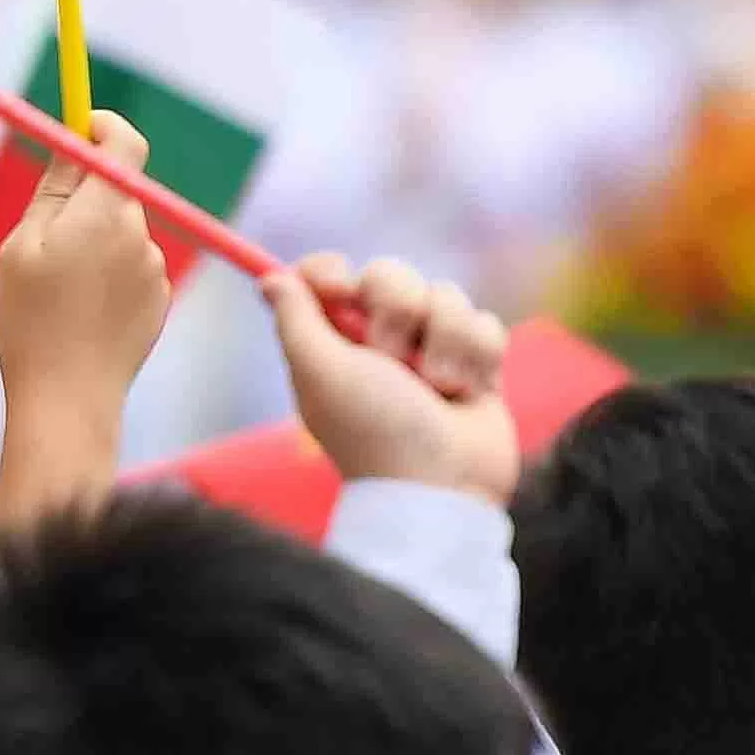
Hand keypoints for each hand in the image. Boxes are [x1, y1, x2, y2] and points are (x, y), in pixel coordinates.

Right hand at [0, 115, 173, 520]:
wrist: (67, 400)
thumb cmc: (32, 321)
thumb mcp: (24, 246)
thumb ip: (54, 189)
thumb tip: (73, 142)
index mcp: (106, 213)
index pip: (124, 142)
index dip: (101, 126)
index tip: (77, 128)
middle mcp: (140, 235)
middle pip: (117, 190)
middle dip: (83, 198)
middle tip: (41, 231)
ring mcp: (155, 271)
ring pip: (119, 233)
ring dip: (91, 243)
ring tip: (55, 288)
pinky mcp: (157, 302)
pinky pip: (130, 269)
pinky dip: (106, 276)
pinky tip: (78, 313)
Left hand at [266, 250, 515, 502]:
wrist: (445, 483)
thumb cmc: (375, 430)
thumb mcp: (321, 373)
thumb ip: (295, 320)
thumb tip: (270, 279)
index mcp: (331, 342)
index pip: (325, 276)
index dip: (331, 271)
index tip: (340, 284)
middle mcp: (378, 342)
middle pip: (390, 274)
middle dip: (397, 312)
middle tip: (392, 360)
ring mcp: (430, 350)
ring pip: (446, 295)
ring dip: (444, 342)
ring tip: (438, 389)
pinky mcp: (475, 362)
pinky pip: (484, 322)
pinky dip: (477, 357)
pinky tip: (468, 393)